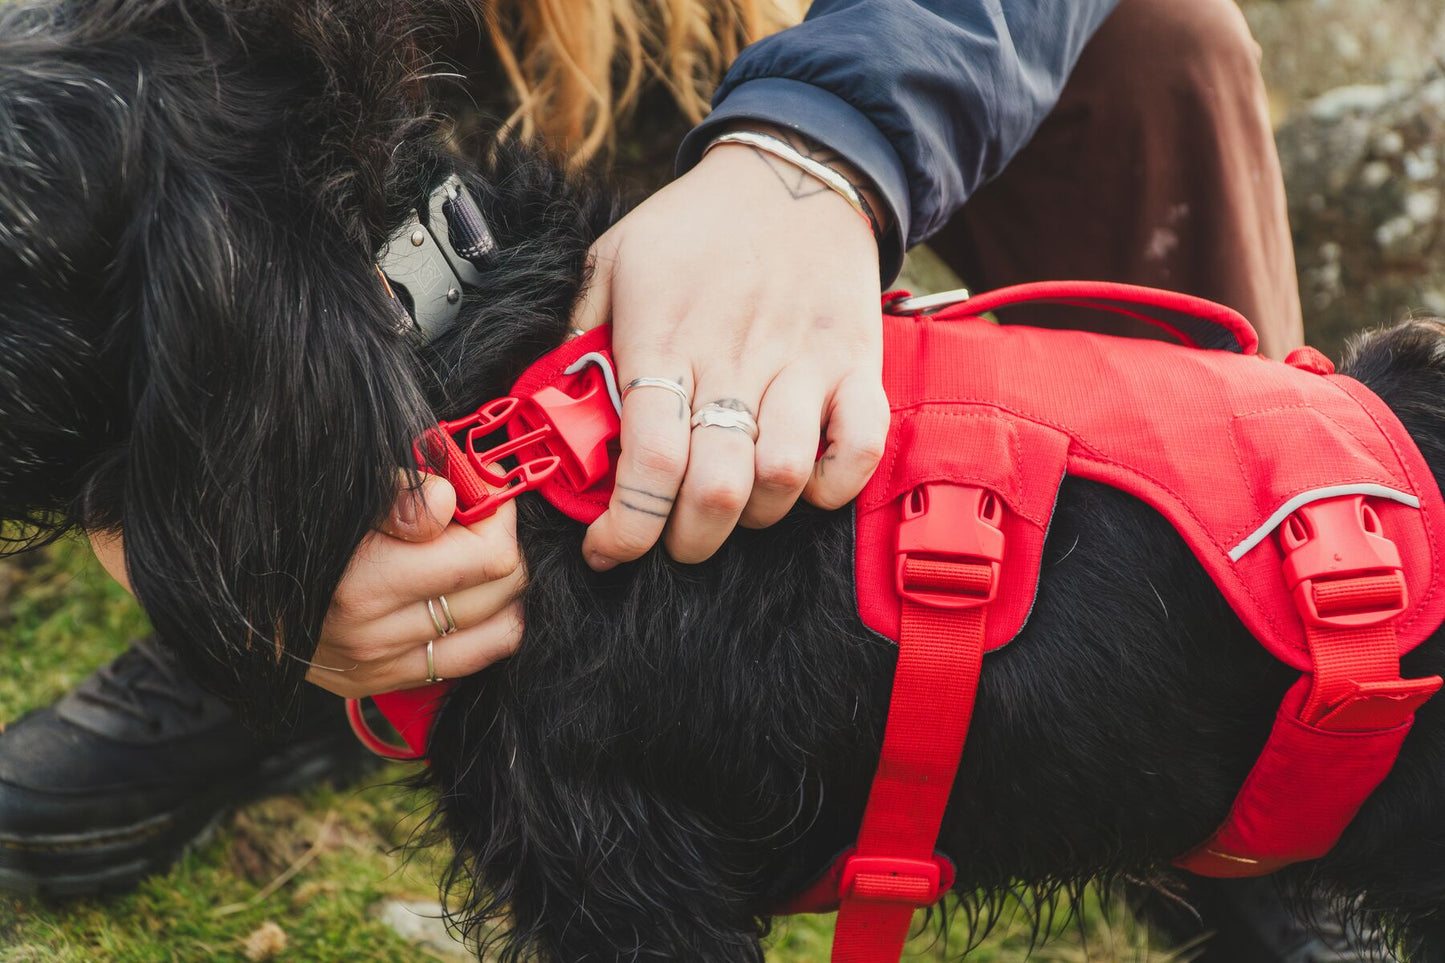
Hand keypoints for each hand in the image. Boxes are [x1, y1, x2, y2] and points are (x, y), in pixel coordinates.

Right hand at [89, 472, 525, 698]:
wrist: (215, 586)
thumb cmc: (285, 521)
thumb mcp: (334, 489)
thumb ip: (395, 492)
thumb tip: (448, 501)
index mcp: (365, 581)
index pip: (488, 556)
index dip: (498, 513)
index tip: (482, 488)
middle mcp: (374, 635)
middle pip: (500, 593)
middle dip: (503, 549)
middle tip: (482, 519)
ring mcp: (377, 667)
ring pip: (494, 633)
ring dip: (500, 592)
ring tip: (478, 557)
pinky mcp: (374, 685)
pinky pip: (463, 662)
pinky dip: (482, 629)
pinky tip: (469, 599)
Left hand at [574, 127, 889, 568]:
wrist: (793, 169)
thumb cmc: (696, 225)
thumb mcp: (613, 260)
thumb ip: (580, 335)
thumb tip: (552, 407)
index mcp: (665, 339)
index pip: (648, 459)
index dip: (626, 527)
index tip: (608, 549)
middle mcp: (735, 358)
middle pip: (716, 489)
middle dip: (688, 540)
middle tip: (673, 538)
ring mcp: (802, 363)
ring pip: (783, 479)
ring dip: (754, 515)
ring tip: (733, 506)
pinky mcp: (855, 363)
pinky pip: (859, 448)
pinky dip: (834, 486)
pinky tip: (805, 484)